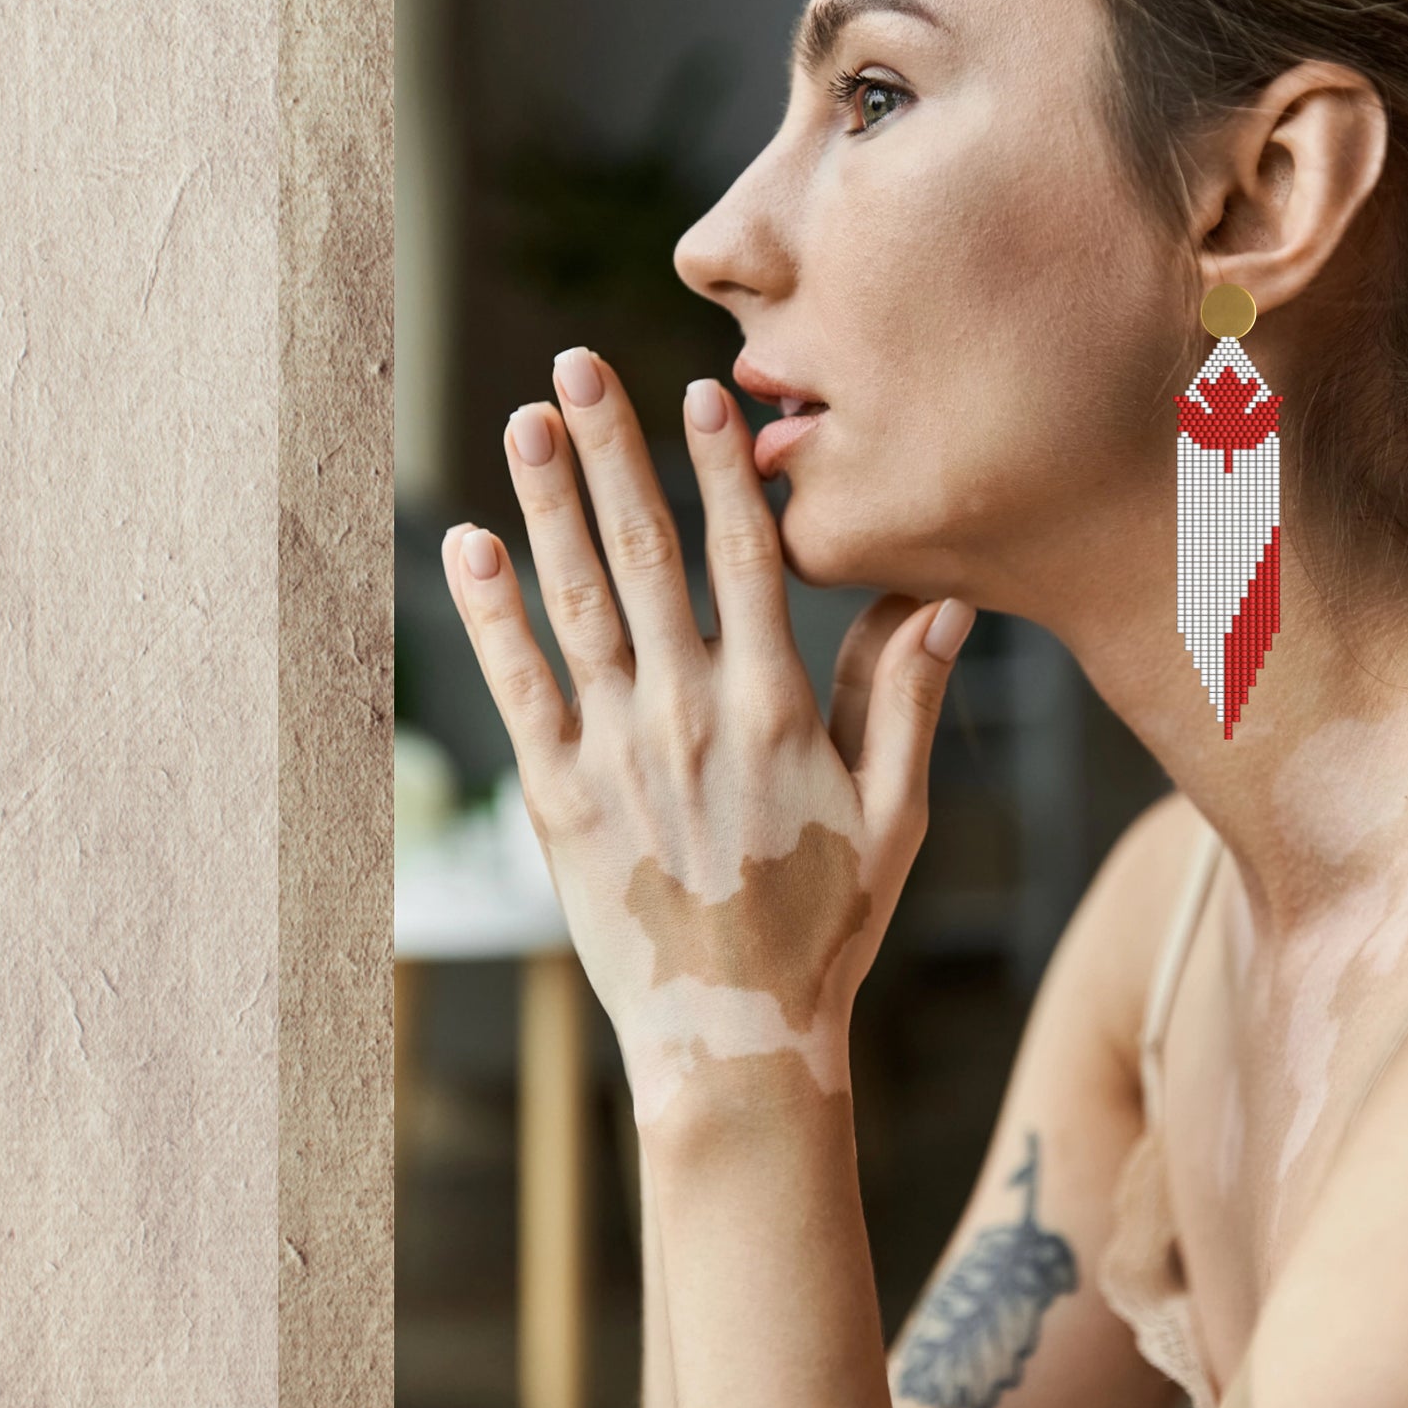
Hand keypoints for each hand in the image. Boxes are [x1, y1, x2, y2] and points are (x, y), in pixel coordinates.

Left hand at [440, 347, 975, 1132]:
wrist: (736, 1042)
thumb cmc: (829, 926)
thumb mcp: (895, 813)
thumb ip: (910, 696)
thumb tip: (941, 591)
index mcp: (775, 709)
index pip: (745, 558)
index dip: (721, 468)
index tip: (700, 393)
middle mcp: (689, 715)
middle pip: (645, 555)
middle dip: (612, 453)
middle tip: (579, 366)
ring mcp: (614, 755)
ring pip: (575, 605)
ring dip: (545, 505)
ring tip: (523, 422)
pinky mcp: (557, 799)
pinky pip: (516, 688)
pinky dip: (489, 614)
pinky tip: (466, 544)